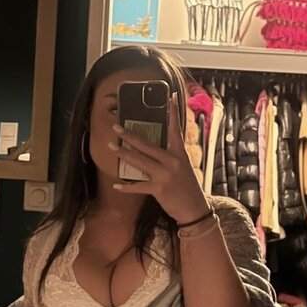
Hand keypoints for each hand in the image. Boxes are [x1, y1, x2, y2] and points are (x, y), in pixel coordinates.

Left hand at [110, 94, 209, 223]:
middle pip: (147, 145)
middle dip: (129, 136)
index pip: (175, 130)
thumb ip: (170, 157)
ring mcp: (164, 175)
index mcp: (179, 154)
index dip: (173, 113)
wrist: (195, 209)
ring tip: (111, 146)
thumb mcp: (184, 168)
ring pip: (139, 162)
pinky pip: (138, 186)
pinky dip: (127, 187)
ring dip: (123, 154)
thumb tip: (155, 149)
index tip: (169, 97)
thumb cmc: (188, 188)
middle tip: (116, 127)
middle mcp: (172, 161)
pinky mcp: (159, 189)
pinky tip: (116, 185)